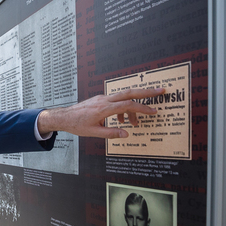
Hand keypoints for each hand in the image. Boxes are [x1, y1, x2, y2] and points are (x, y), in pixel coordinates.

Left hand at [37, 87, 163, 138]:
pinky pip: (116, 100)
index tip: (153, 111)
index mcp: (103, 109)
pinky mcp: (100, 99)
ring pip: (123, 97)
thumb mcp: (93, 133)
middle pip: (128, 92)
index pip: (127, 105)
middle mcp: (104, 100)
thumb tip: (126, 134)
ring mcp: (102, 98)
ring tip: (134, 123)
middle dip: (146, 91)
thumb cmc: (77, 125)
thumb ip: (111, 133)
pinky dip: (123, 108)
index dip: (141, 108)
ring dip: (132, 108)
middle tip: (160, 90)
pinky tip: (121, 120)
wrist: (64, 117)